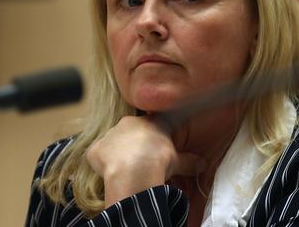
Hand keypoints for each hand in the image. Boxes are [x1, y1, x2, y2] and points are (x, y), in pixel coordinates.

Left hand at [86, 115, 205, 205]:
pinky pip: (98, 156)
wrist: (134, 170)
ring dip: (119, 154)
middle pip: (131, 132)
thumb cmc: (160, 160)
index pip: (153, 124)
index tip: (157, 148)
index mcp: (150, 122)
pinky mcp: (95, 150)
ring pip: (114, 143)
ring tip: (127, 171)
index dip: (155, 136)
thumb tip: (203, 164)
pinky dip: (103, 165)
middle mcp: (128, 123)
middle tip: (142, 162)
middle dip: (136, 145)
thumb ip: (190, 161)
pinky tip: (111, 176)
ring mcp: (109, 135)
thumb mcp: (178, 161)